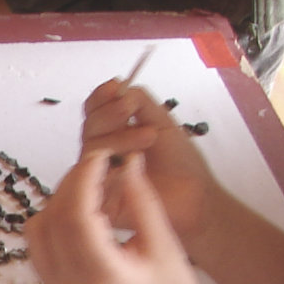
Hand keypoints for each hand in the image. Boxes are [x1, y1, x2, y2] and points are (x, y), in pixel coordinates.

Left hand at [26, 150, 205, 283]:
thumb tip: (127, 159)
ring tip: (93, 188)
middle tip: (101, 165)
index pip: (75, 214)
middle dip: (73, 182)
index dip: (84, 177)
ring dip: (61, 198)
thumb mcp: (164, 244)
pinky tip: (82, 210)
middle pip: (53, 216)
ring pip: (39, 226)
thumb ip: (141, 201)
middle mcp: (69, 283)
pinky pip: (39, 241)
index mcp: (101, 275)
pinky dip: (54, 217)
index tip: (103, 155)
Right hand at [81, 80, 221, 252]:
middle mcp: (103, 152)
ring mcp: (100, 175)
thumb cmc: (180, 162)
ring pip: (90, 147)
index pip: (94, 109)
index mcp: (114, 132)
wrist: (195, 197)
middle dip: (108, 113)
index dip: (100, 96)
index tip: (116, 85)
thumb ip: (139, 100)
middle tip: (131, 109)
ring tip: (149, 136)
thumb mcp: (161, 122)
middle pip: (88, 126)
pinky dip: (112, 162)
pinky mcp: (101, 198)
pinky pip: (93, 176)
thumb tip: (117, 86)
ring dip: (118, 135)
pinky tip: (133, 159)